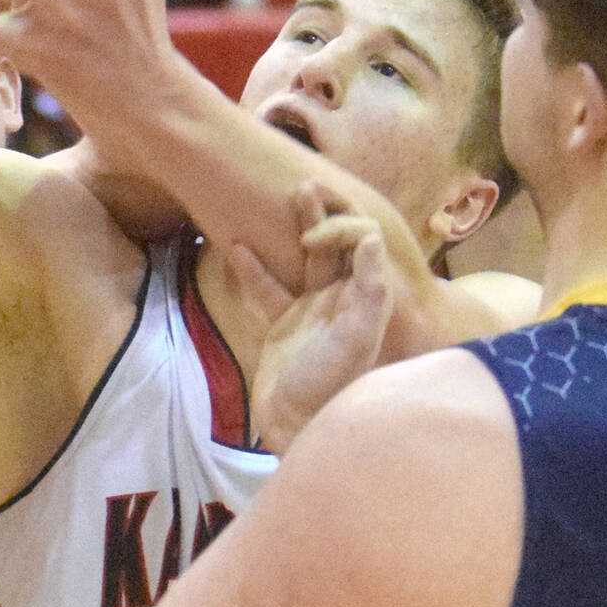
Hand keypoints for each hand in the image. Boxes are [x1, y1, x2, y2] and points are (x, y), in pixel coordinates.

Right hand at [228, 186, 391, 453]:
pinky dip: (255, 269)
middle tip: (308, 183)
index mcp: (366, 300)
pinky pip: (269, 288)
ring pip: (307, 258)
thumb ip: (366, 291)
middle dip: (326, 213)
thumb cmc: (330, 383)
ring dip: (298, 227)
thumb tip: (370, 239)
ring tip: (290, 192)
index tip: (313, 237)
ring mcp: (312, 310)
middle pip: (339, 245)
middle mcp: (343, 300)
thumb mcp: (354, 338)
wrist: (296, 423)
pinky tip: (236, 247)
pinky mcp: (285, 324)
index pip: (363, 246)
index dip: (342, 230)